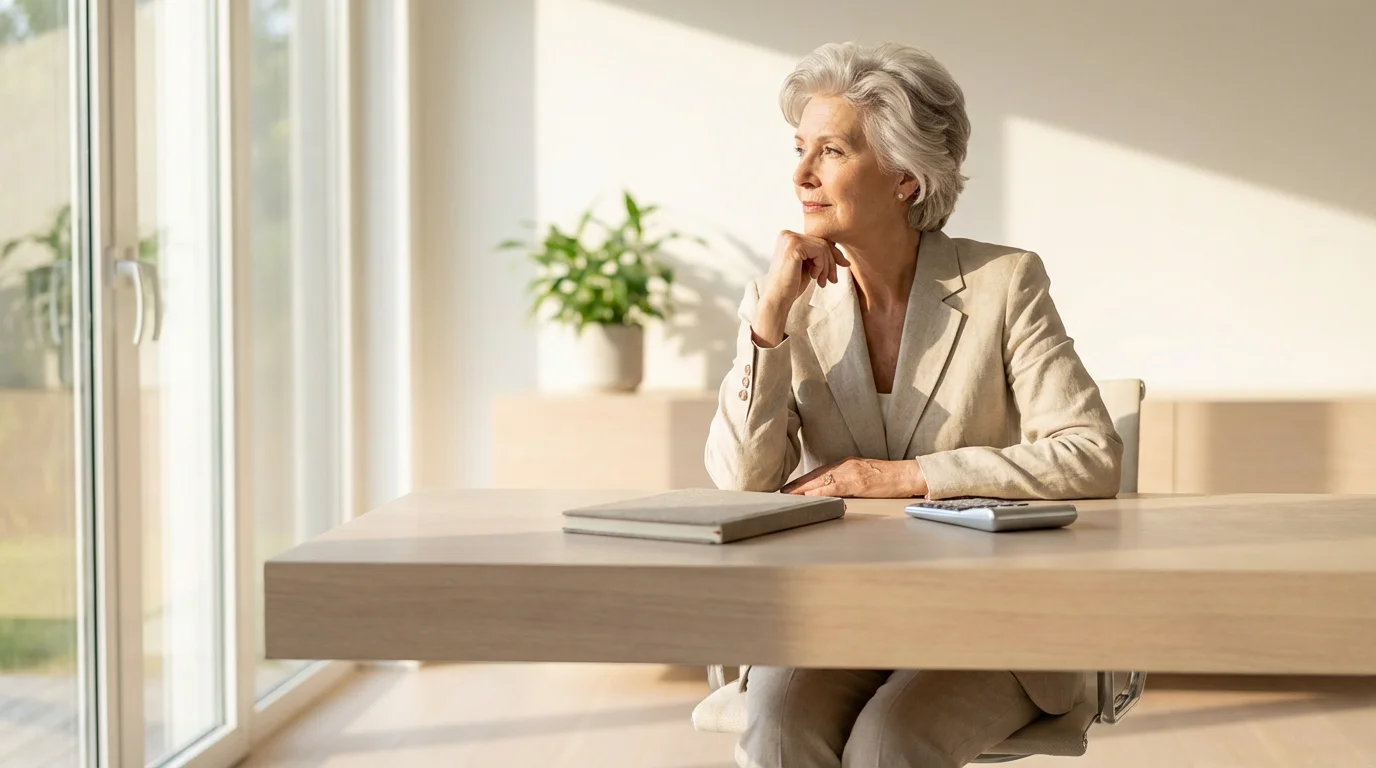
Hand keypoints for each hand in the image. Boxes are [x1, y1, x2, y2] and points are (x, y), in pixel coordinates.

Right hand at [753, 231, 849, 345]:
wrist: (778, 298)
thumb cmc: (792, 285)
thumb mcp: (809, 266)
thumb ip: (819, 255)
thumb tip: (841, 253)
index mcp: (788, 237)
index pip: (818, 241)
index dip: (832, 256)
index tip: (838, 270)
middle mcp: (787, 234)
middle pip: (822, 242)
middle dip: (831, 263)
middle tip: (832, 280)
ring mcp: (790, 238)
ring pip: (823, 247)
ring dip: (827, 266)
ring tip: (822, 281)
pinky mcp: (794, 245)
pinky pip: (819, 251)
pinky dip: (821, 265)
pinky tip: (813, 276)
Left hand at [781, 457, 926, 497]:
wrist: (907, 475)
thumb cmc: (887, 479)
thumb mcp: (863, 476)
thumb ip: (846, 481)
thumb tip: (830, 492)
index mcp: (846, 464)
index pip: (818, 472)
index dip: (801, 481)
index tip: (787, 488)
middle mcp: (845, 465)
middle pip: (814, 475)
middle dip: (796, 485)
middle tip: (780, 493)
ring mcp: (850, 472)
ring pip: (820, 480)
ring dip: (802, 489)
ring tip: (787, 497)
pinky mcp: (856, 482)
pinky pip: (833, 487)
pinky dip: (818, 492)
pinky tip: (808, 497)